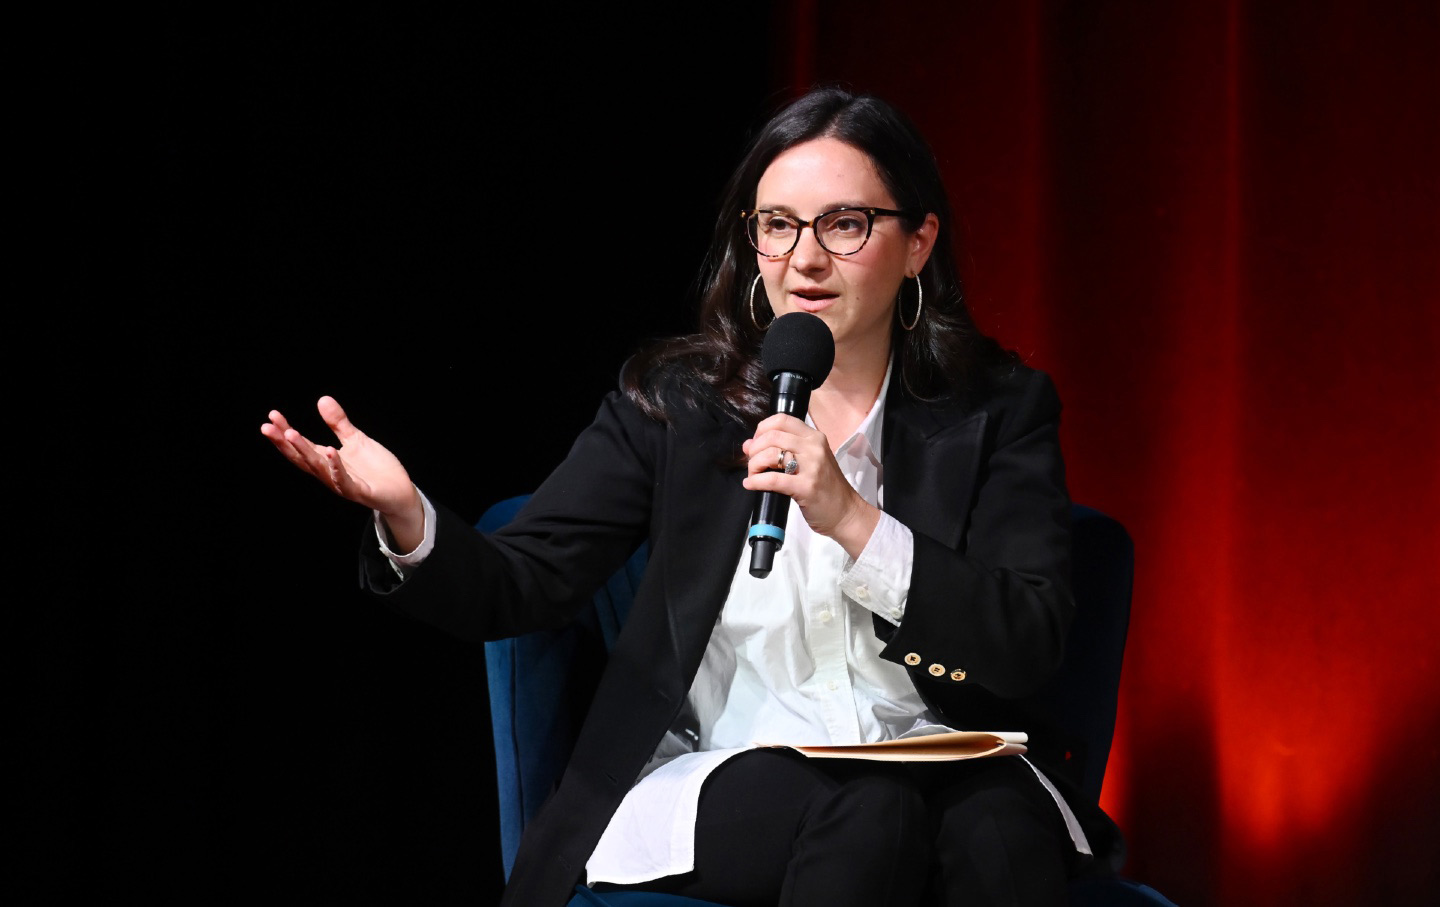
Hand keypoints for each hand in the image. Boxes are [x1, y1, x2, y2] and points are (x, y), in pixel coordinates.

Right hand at [260, 396, 423, 546]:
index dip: (285, 432)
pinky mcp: (360, 492)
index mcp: (326, 461)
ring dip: (304, 451)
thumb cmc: (376, 468)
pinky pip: (345, 481)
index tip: (271, 415)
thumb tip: (322, 399)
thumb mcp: (356, 440)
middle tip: (267, 427)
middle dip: (284, 442)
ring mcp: (343, 485)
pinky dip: (336, 467)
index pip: (301, 446)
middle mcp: (329, 474)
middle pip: (301, 458)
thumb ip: (338, 423)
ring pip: (319, 468)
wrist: (400, 492)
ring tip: (291, 433)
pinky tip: (330, 451)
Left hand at [741, 413, 879, 558]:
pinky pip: (772, 479)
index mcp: (815, 437)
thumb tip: (748, 445)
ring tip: (753, 474)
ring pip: (770, 454)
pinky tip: (751, 484)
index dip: (762, 429)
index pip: (781, 420)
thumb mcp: (809, 462)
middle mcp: (814, 447)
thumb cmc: (826, 488)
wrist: (846, 512)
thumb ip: (782, 450)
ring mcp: (812, 467)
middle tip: (752, 463)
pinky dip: (756, 481)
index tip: (756, 443)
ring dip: (753, 465)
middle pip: (772, 436)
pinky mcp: (806, 487)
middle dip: (754, 450)